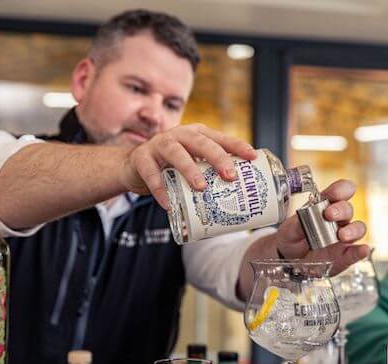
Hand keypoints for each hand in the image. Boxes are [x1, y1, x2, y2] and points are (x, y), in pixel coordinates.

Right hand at [119, 123, 255, 208]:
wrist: (135, 166)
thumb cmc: (172, 165)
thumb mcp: (194, 162)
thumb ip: (211, 171)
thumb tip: (240, 195)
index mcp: (197, 134)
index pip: (220, 138)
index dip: (237, 146)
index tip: (253, 156)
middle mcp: (180, 135)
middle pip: (201, 143)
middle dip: (218, 158)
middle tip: (230, 176)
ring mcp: (159, 144)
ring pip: (176, 153)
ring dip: (190, 169)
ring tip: (201, 187)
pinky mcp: (141, 158)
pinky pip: (152, 175)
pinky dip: (161, 190)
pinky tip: (169, 204)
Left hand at [275, 179, 368, 273]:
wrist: (289, 258)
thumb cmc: (292, 238)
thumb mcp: (290, 230)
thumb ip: (297, 224)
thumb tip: (304, 218)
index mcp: (325, 206)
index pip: (341, 191)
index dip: (341, 189)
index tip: (333, 194)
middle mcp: (338, 219)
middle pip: (348, 209)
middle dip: (340, 210)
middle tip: (329, 215)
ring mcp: (344, 237)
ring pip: (358, 228)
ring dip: (353, 230)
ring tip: (342, 235)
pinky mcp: (345, 254)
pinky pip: (356, 252)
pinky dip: (361, 251)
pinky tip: (362, 250)